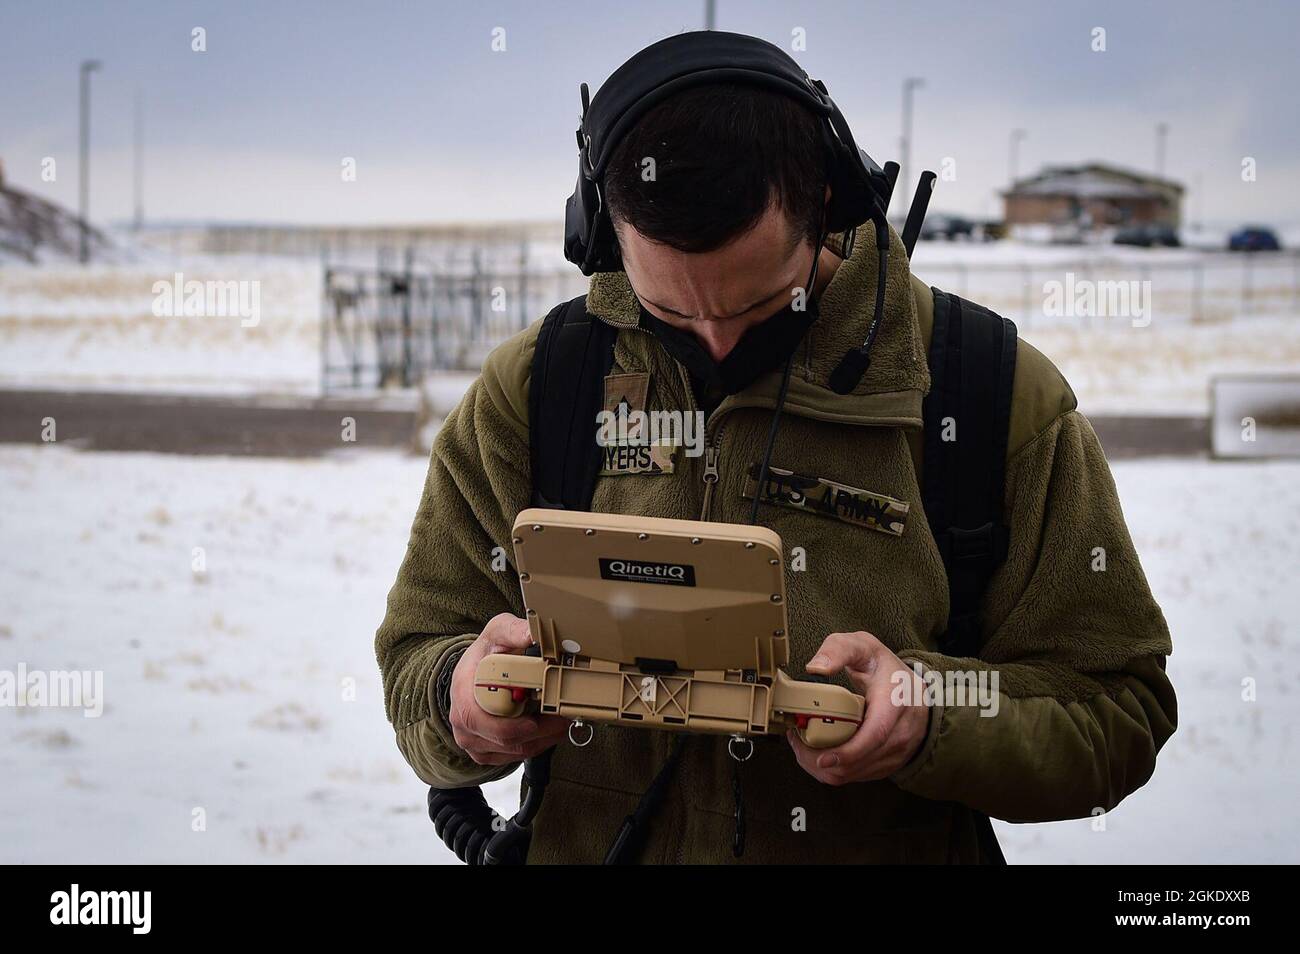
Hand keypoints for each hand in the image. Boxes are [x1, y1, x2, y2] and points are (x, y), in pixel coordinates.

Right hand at [448, 613, 568, 765]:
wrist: (472, 672)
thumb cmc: (484, 655)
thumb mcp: (497, 633)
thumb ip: (514, 631)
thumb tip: (533, 633)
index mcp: (463, 693)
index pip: (487, 719)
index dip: (520, 722)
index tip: (546, 711)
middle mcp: (463, 722)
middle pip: (507, 740)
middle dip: (542, 730)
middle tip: (564, 717)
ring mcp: (472, 740)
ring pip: (515, 751)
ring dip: (543, 739)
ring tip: (561, 721)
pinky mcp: (484, 751)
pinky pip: (514, 757)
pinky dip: (536, 744)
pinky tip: (548, 730)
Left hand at [787, 631, 929, 784]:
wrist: (915, 692)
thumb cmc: (886, 671)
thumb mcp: (865, 648)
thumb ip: (839, 649)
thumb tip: (815, 667)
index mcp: (894, 703)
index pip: (875, 734)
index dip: (848, 751)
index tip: (822, 757)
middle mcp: (898, 733)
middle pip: (857, 761)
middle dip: (820, 759)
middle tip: (796, 740)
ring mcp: (894, 753)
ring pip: (852, 774)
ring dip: (821, 767)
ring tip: (802, 746)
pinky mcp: (884, 765)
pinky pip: (854, 777)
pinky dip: (831, 769)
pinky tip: (817, 752)